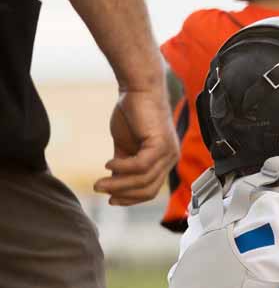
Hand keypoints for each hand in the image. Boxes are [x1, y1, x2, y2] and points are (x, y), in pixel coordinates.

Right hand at [94, 87, 178, 204]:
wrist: (138, 88)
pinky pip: (141, 165)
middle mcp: (170, 159)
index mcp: (164, 161)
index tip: (111, 200)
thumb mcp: (126, 145)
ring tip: (100, 182)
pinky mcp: (161, 143)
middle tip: (101, 191)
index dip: (131, 199)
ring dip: (118, 184)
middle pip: (148, 190)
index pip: (150, 190)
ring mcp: (168, 152)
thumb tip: (113, 184)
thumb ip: (123, 165)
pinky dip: (123, 168)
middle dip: (123, 195)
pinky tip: (108, 165)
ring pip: (143, 180)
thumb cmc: (132, 113)